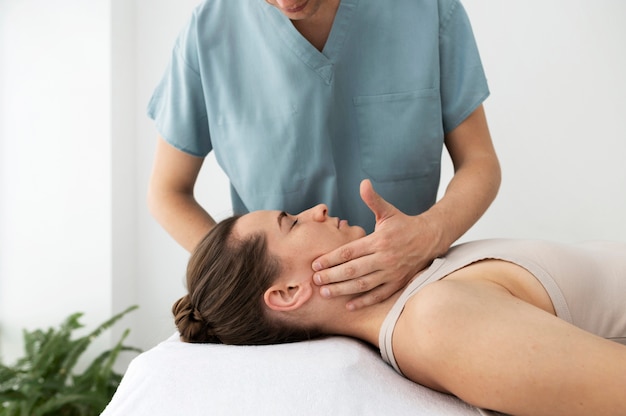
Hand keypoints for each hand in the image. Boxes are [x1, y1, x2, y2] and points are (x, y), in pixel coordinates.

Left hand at [312, 179, 442, 309]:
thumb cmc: (404, 225)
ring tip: (326, 292)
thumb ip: (373, 200)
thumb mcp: (388, 211)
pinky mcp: (398, 283)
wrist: (431, 238)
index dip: (331, 258)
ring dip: (343, 290)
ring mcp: (392, 273)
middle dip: (332, 276)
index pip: (349, 251)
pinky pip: (379, 295)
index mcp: (379, 240)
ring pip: (363, 284)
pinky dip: (364, 301)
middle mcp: (384, 258)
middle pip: (353, 270)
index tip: (315, 264)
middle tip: (315, 280)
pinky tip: (348, 305)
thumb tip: (363, 183)